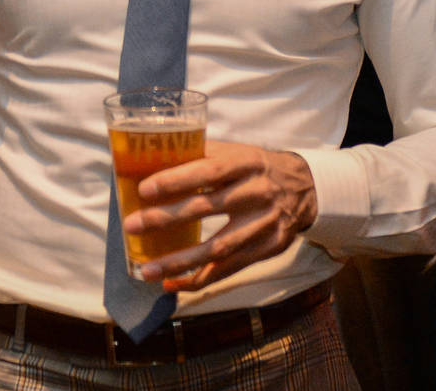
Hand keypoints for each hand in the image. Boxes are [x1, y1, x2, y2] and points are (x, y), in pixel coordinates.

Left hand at [124, 140, 316, 292]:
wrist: (303, 188)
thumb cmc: (253, 166)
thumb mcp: (234, 151)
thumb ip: (201, 155)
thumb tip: (151, 158)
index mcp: (245, 162)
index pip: (208, 170)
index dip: (176, 179)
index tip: (144, 189)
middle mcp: (257, 193)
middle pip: (208, 209)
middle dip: (166, 219)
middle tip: (132, 226)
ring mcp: (264, 225)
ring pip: (218, 248)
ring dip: (180, 261)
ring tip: (146, 269)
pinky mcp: (267, 250)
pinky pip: (229, 269)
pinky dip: (199, 279)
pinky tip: (172, 283)